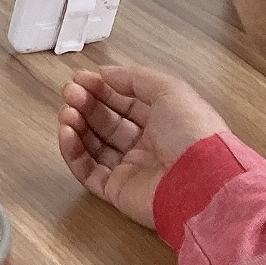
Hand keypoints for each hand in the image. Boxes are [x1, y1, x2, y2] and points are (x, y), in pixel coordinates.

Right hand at [57, 66, 229, 230]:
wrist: (199, 183)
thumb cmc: (194, 135)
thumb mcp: (170, 90)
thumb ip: (135, 78)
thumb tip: (106, 74)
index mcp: (164, 121)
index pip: (126, 102)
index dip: (103, 89)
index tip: (83, 78)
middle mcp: (148, 145)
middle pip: (107, 122)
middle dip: (86, 104)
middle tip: (70, 92)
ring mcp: (132, 169)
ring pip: (94, 146)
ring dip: (76, 125)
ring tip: (66, 111)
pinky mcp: (117, 191)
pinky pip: (87, 171)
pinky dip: (73, 152)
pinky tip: (66, 132)